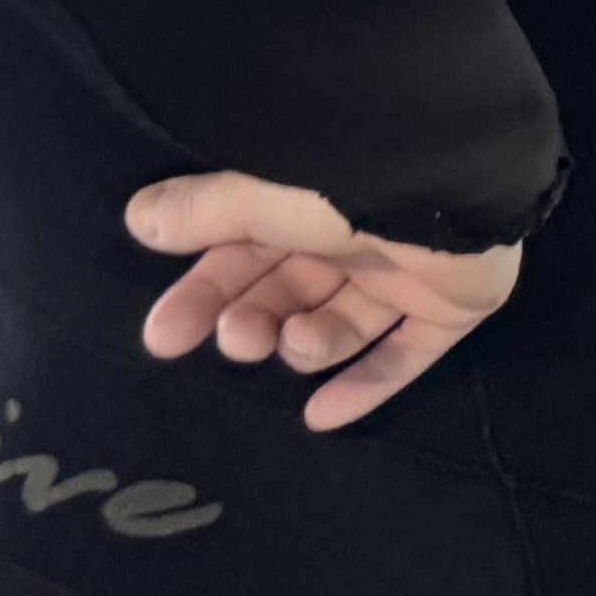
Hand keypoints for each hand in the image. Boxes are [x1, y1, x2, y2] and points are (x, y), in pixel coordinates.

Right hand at [125, 174, 523, 431]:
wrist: (455, 179)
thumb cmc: (351, 181)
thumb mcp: (263, 195)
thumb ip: (205, 211)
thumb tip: (140, 218)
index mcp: (308, 202)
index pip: (242, 256)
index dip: (202, 297)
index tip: (162, 338)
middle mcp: (354, 235)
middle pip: (287, 294)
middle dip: (251, 323)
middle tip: (240, 340)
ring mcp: (406, 270)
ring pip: (341, 324)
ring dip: (306, 344)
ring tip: (295, 340)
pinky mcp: (452, 303)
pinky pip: (408, 353)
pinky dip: (367, 384)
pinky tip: (320, 416)